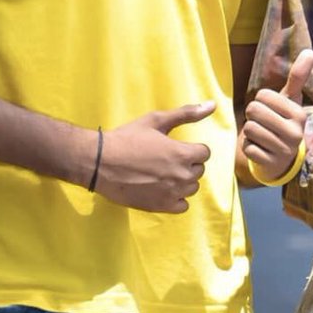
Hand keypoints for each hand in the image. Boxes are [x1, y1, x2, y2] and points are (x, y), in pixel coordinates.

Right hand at [95, 101, 215, 212]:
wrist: (99, 162)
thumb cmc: (127, 138)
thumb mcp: (156, 120)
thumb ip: (187, 113)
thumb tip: (213, 105)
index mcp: (183, 153)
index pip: (205, 153)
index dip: (191, 148)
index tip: (175, 147)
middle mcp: (181, 175)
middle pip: (198, 170)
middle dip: (187, 164)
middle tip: (165, 159)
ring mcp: (172, 193)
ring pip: (191, 188)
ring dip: (182, 181)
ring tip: (163, 173)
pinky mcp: (161, 207)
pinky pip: (183, 206)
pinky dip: (176, 198)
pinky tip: (162, 189)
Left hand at [241, 48, 312, 179]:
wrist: (285, 159)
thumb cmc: (284, 122)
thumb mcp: (291, 100)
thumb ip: (298, 77)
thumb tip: (310, 51)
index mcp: (299, 114)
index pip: (263, 95)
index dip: (260, 100)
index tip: (270, 110)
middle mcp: (295, 133)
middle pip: (253, 110)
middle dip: (252, 115)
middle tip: (262, 122)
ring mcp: (283, 150)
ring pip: (249, 129)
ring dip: (250, 132)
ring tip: (262, 135)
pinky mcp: (271, 164)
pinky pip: (247, 148)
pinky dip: (249, 147)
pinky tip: (260, 149)